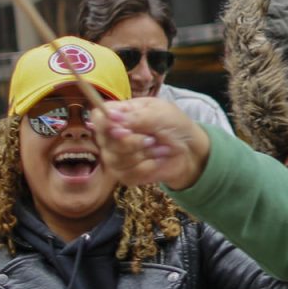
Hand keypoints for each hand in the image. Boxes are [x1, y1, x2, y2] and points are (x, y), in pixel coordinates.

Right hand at [96, 98, 210, 190]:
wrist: (190, 151)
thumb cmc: (175, 126)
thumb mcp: (160, 114)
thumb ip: (136, 117)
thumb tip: (111, 116)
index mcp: (119, 114)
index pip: (97, 117)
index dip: (105, 124)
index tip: (125, 129)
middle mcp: (112, 135)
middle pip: (105, 142)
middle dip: (132, 143)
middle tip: (152, 138)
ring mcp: (117, 156)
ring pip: (115, 160)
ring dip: (144, 154)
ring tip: (159, 147)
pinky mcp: (125, 174)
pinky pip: (128, 174)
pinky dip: (148, 167)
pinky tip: (157, 159)